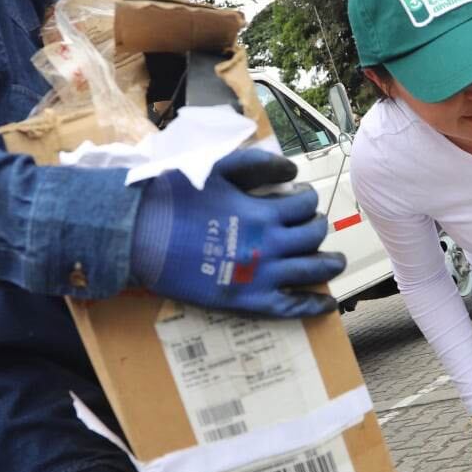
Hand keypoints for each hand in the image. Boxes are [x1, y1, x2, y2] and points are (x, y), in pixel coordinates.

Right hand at [129, 149, 345, 316]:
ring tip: (334, 261)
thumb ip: (258, 164)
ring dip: (330, 263)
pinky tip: (326, 303)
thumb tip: (291, 169)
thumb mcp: (218, 169)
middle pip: (314, 236)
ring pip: (313, 270)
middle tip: (312, 226)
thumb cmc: (174, 198)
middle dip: (317, 227)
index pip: (304, 205)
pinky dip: (314, 305)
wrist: (137, 234)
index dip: (307, 198)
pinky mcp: (245, 302)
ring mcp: (260, 277)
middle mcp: (269, 245)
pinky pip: (291, 307)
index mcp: (262, 212)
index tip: (300, 198)